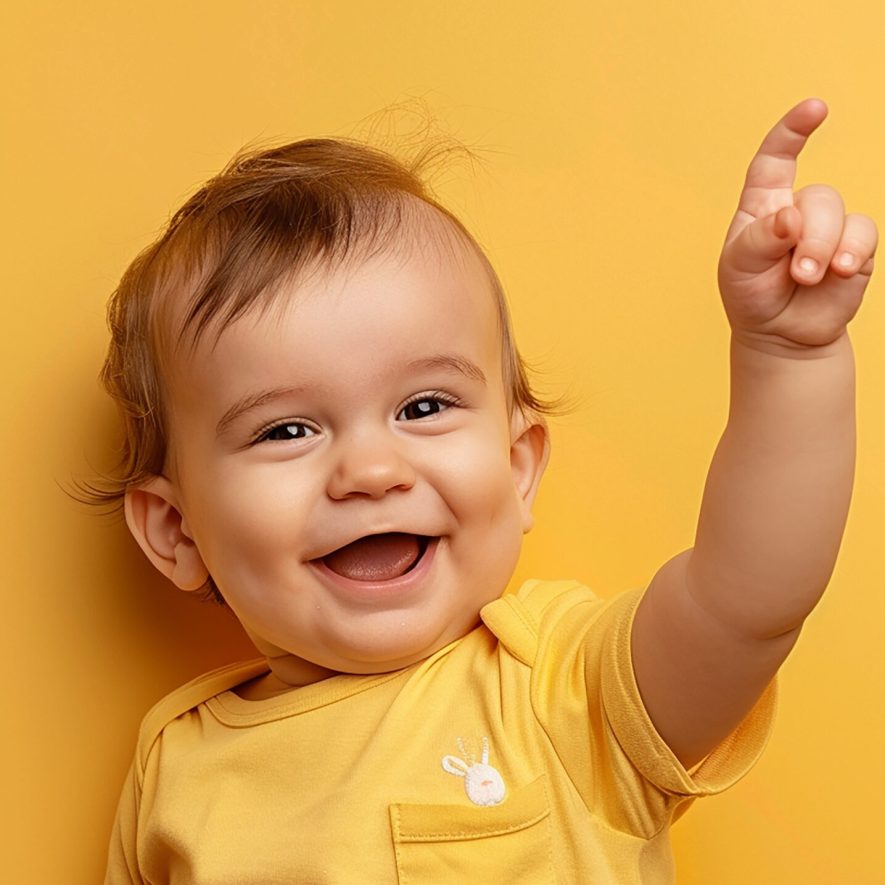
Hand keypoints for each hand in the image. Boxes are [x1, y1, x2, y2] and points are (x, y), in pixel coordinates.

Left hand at [718, 99, 876, 349]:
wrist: (781, 333)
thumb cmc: (752, 295)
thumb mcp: (739, 268)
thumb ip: (760, 239)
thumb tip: (791, 216)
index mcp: (762, 205)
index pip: (775, 160)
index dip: (792, 131)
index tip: (815, 108)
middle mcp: (798, 208)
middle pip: (817, 197)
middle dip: (811, 237)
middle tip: (799, 273)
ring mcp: (829, 226)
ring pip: (840, 212)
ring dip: (825, 248)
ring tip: (809, 278)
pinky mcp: (854, 246)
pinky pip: (863, 232)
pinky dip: (852, 252)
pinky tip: (841, 272)